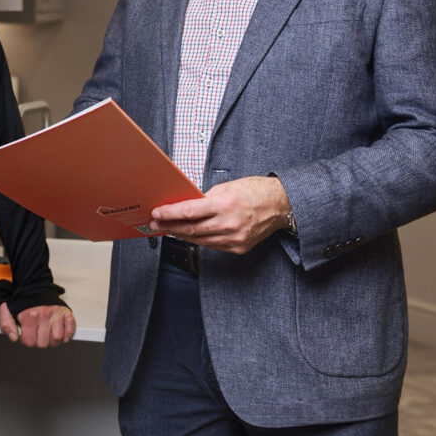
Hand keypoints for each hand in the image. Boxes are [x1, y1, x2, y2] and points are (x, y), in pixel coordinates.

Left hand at [0, 302, 75, 347]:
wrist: (36, 285)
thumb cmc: (24, 300)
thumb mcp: (7, 310)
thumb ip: (6, 325)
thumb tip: (14, 338)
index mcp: (29, 315)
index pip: (29, 342)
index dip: (27, 341)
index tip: (28, 335)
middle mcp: (43, 314)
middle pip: (43, 343)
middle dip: (40, 341)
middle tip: (38, 334)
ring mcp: (56, 313)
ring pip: (57, 338)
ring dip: (53, 340)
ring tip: (48, 334)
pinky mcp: (66, 312)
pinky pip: (70, 328)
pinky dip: (67, 334)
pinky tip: (61, 332)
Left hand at [149, 176, 291, 254]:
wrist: (280, 206)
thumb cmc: (255, 191)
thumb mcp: (227, 187)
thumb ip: (206, 198)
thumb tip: (186, 206)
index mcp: (225, 205)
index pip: (190, 211)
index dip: (170, 213)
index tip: (157, 213)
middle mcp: (229, 224)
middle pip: (191, 228)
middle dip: (170, 226)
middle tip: (155, 223)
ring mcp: (234, 239)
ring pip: (199, 240)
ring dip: (181, 234)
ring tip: (168, 229)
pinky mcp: (238, 248)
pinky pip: (212, 245)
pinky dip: (198, 240)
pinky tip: (188, 235)